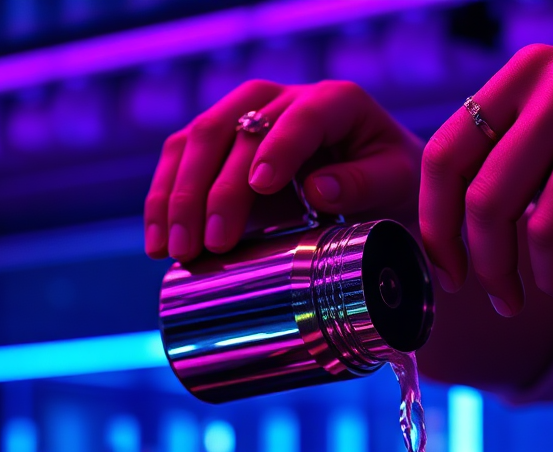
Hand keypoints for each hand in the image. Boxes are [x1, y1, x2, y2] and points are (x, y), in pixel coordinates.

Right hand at [144, 80, 422, 261]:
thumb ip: (364, 184)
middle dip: (213, 190)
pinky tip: (158, 240)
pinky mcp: (222, 143)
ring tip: (174, 251)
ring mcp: (246, 116)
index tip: (261, 187)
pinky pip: (181, 160)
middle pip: (233, 129)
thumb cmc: (393, 188)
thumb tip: (316, 189)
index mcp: (335, 102)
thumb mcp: (394, 186)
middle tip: (208, 245)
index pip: (301, 117)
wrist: (383, 188)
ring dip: (177, 198)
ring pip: (197, 141)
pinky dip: (164, 201)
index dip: (278, 147)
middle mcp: (284, 99)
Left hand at [420, 45, 552, 313]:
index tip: (450, 272)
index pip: (443, 154)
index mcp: (526, 81)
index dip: (433, 223)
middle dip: (465, 259)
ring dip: (513, 276)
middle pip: (458, 185)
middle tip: (496, 299)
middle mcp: (544, 81)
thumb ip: (528, 181)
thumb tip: (470, 239)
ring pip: (495, 212)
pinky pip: (549, 234)